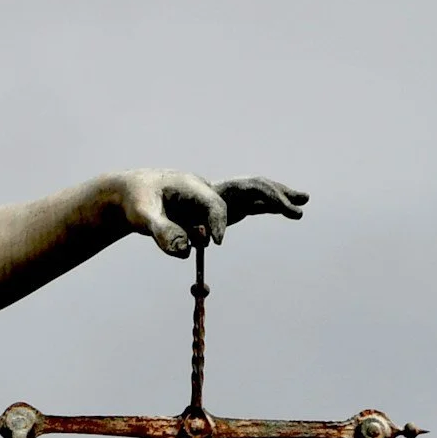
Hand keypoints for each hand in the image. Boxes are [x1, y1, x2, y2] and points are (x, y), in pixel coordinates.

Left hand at [115, 170, 307, 257]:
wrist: (133, 190)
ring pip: (254, 192)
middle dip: (270, 197)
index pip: (214, 204)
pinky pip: (249, 204)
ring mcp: (217, 195)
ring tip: (303, 205)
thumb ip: (162, 233)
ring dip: (278, 198)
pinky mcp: (219, 205)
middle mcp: (210, 187)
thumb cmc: (137, 202)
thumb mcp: (142, 218)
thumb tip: (187, 251)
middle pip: (247, 187)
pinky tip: (287, 211)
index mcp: (192, 186)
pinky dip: (268, 207)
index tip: (214, 243)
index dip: (216, 223)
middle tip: (294, 209)